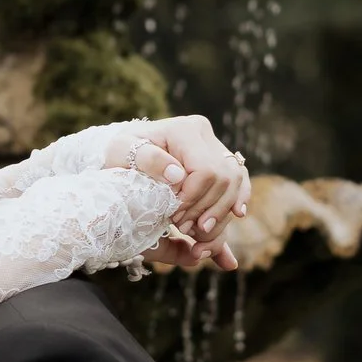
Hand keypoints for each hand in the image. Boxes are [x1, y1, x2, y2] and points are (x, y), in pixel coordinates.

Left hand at [118, 113, 248, 253]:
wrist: (126, 151)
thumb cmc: (121, 153)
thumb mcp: (121, 153)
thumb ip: (148, 160)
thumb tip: (178, 175)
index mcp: (184, 130)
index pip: (205, 171)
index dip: (193, 199)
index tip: (173, 217)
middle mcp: (205, 134)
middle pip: (224, 178)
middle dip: (207, 209)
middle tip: (183, 228)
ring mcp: (215, 145)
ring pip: (235, 181)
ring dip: (221, 211)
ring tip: (199, 231)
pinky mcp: (220, 159)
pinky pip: (240, 179)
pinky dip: (238, 198)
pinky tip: (236, 214)